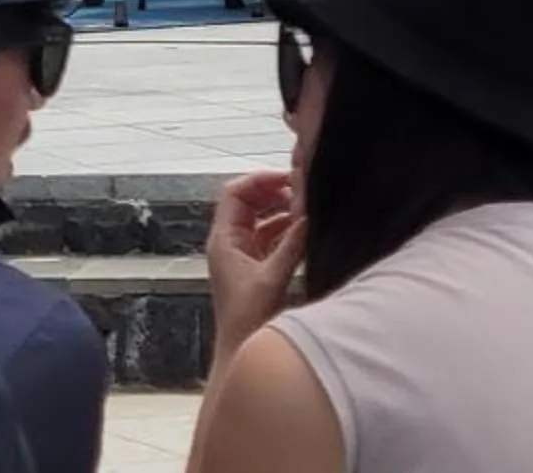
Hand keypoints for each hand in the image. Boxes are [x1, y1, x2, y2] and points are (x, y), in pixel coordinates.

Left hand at [203, 169, 306, 351]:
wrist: (240, 355)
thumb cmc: (246, 323)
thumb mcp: (272, 279)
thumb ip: (292, 245)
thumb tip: (309, 217)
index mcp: (223, 241)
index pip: (235, 193)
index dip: (260, 180)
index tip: (287, 178)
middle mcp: (230, 244)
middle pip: (248, 202)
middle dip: (274, 193)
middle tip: (302, 191)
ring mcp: (242, 256)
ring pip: (261, 219)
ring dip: (282, 212)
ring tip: (306, 210)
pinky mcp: (255, 268)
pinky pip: (270, 238)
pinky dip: (286, 231)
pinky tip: (305, 233)